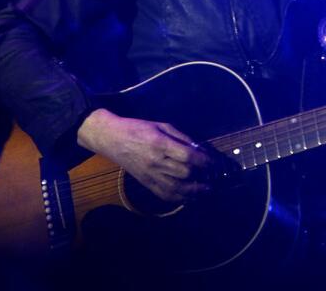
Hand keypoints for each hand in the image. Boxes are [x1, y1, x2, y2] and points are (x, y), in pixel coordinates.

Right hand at [77, 108, 212, 203]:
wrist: (111, 138)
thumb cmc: (138, 128)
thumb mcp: (161, 125)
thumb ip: (181, 137)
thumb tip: (199, 149)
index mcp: (160, 144)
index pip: (187, 156)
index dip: (204, 161)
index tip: (214, 162)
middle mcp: (156, 162)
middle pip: (184, 173)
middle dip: (201, 176)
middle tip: (212, 175)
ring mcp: (150, 175)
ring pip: (176, 188)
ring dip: (194, 191)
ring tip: (205, 190)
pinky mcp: (145, 183)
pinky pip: (163, 195)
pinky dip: (178, 198)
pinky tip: (189, 197)